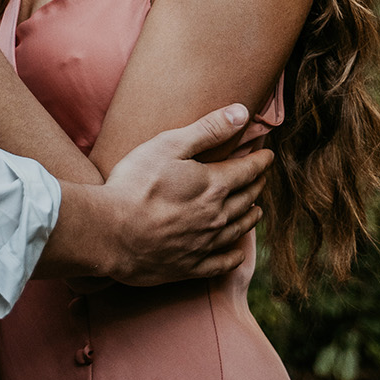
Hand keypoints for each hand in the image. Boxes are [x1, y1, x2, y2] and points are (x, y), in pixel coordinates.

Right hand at [42, 106, 271, 286]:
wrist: (111, 232)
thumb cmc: (136, 183)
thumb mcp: (169, 145)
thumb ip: (208, 129)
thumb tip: (242, 113)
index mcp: (214, 185)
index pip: (247, 170)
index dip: (260, 161)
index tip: (268, 156)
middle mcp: (216, 216)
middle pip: (246, 199)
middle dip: (256, 186)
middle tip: (261, 178)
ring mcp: (205, 244)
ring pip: (238, 230)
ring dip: (250, 217)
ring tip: (256, 210)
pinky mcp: (190, 266)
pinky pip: (222, 263)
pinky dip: (234, 255)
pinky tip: (237, 253)